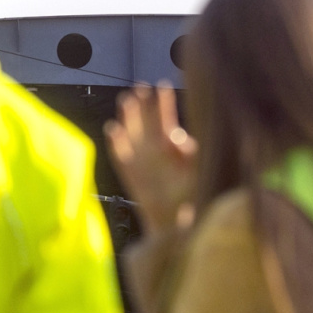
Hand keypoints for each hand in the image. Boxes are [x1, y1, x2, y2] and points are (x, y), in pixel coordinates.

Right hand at [104, 82, 197, 232]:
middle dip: (143, 104)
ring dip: (128, 117)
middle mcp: (153, 152)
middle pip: (145, 122)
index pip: (165, 119)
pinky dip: (115, 143)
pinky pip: (119, 156)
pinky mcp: (129, 175)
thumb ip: (191, 153)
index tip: (161, 87)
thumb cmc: (193, 198)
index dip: (163, 104)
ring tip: (126, 99)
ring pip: (130, 134)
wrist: (177, 225)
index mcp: (171, 148)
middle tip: (139, 87)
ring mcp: (139, 162)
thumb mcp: (199, 171)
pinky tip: (112, 128)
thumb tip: (176, 138)